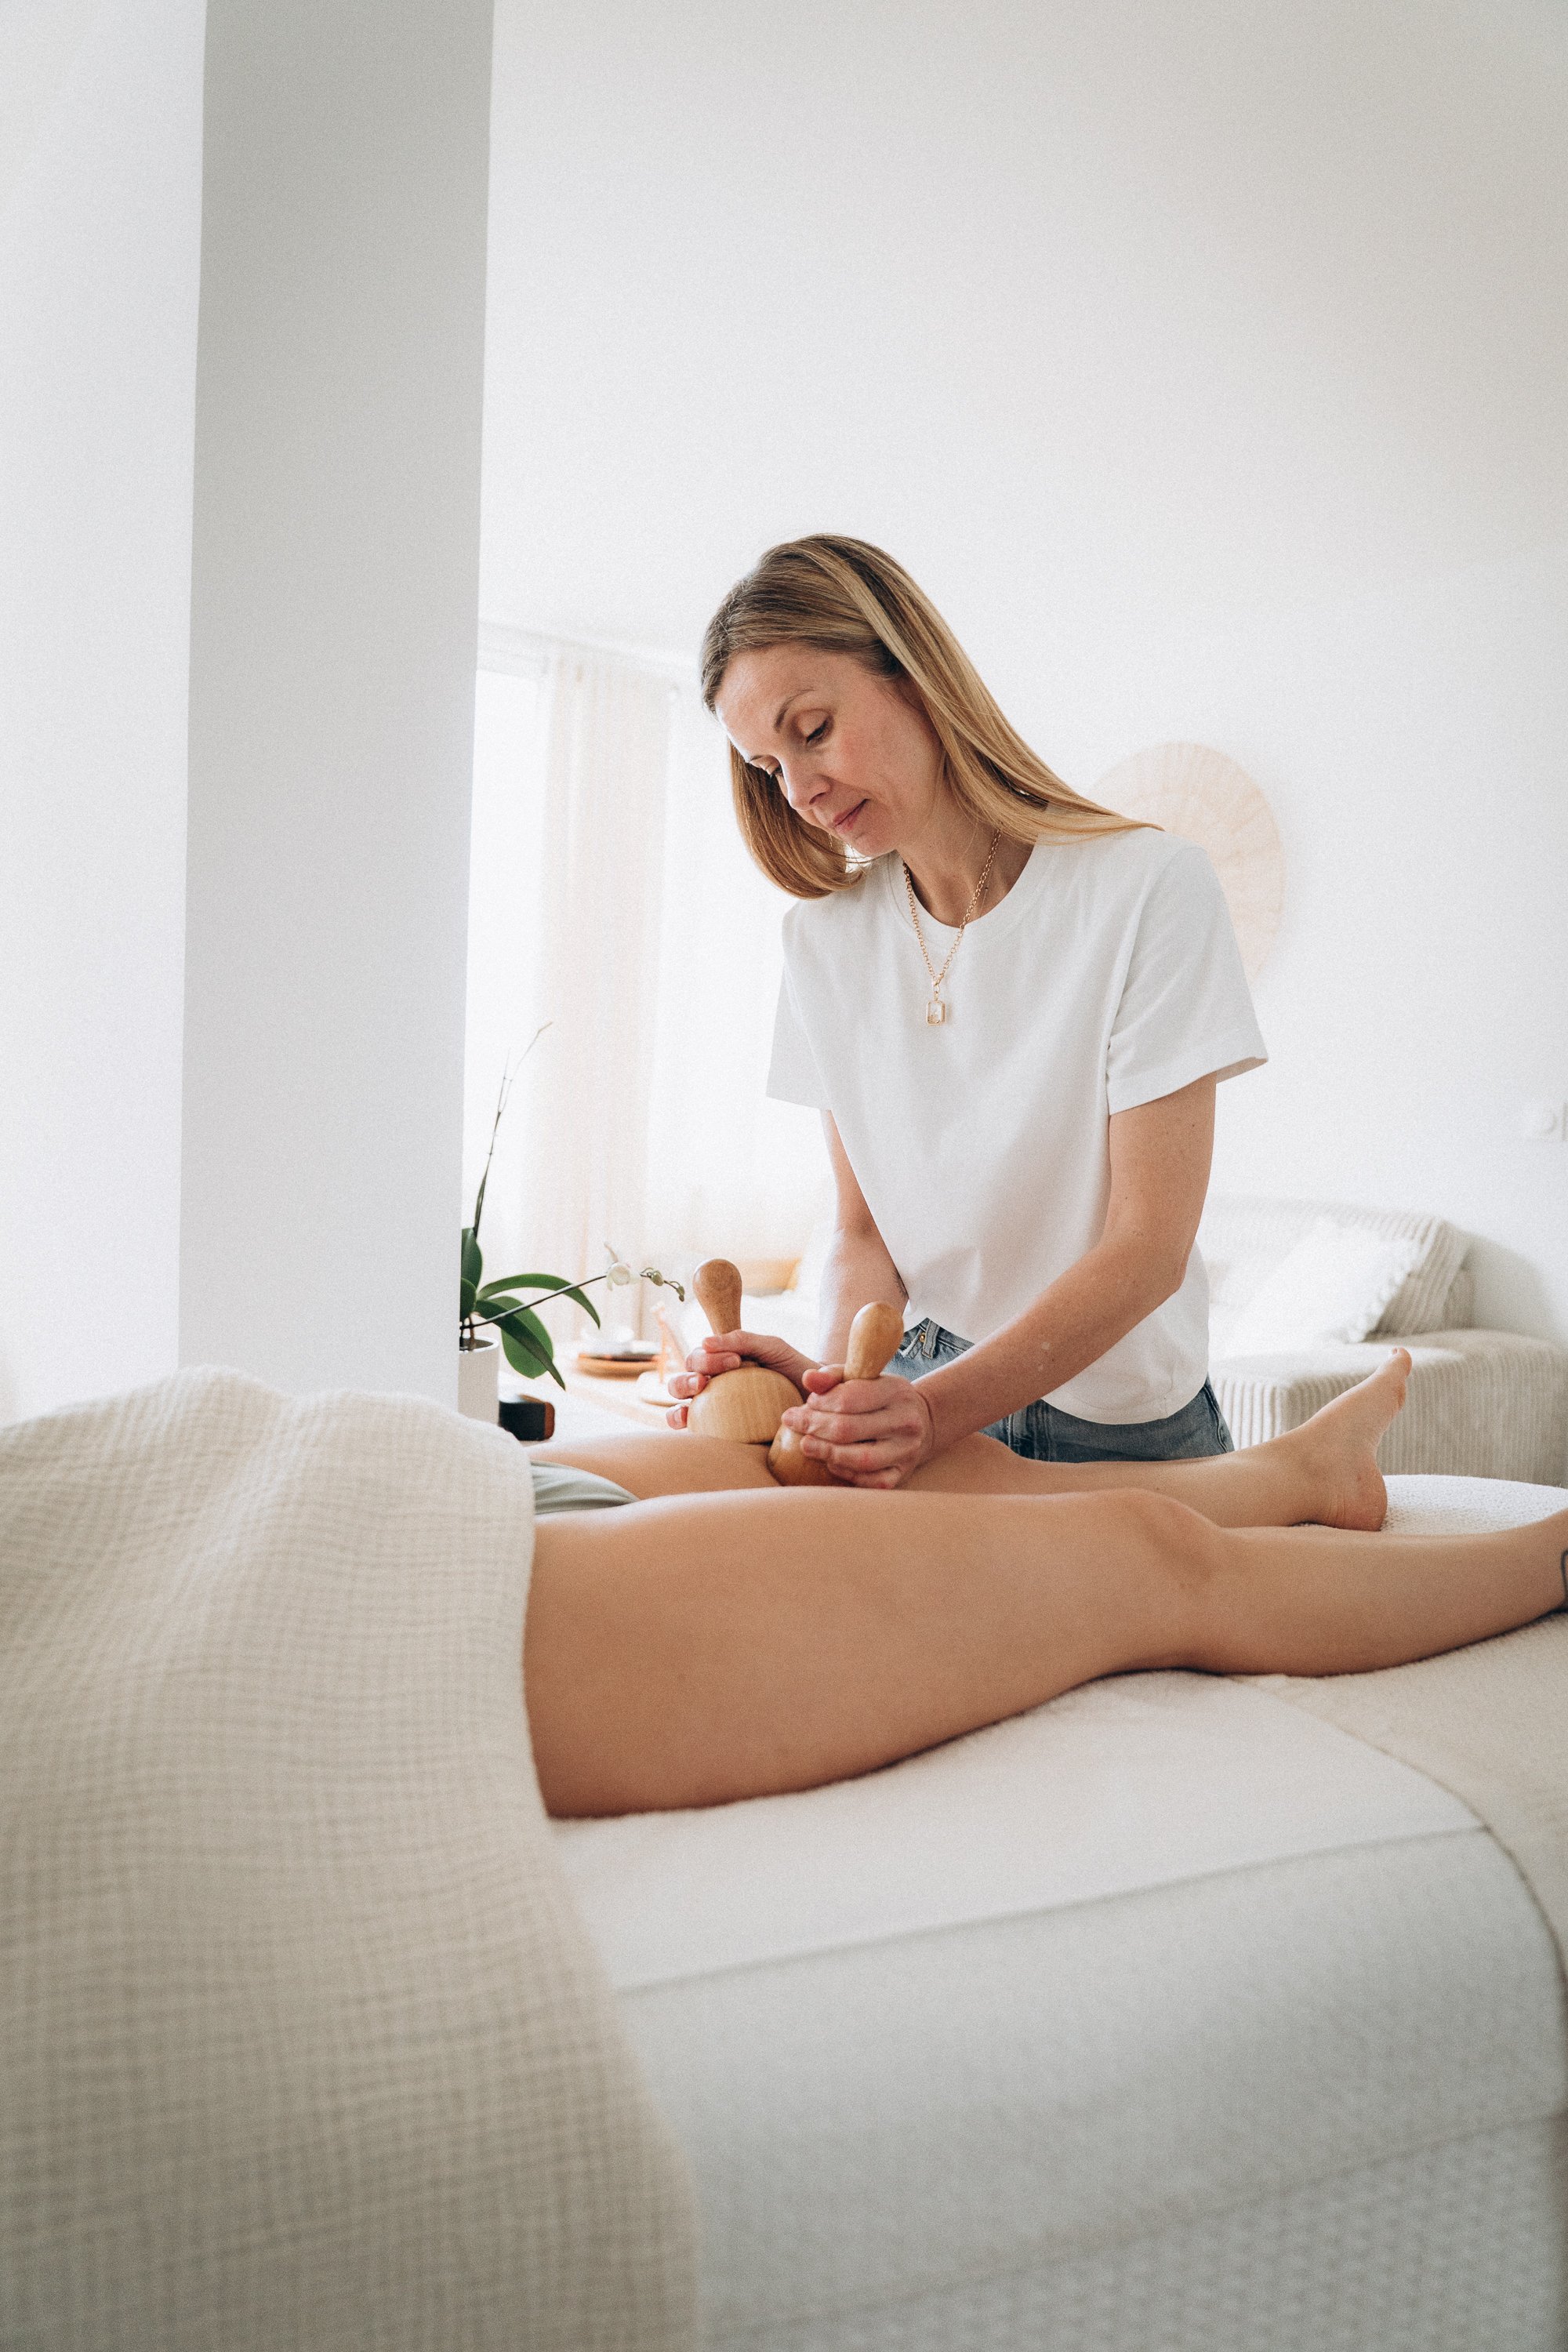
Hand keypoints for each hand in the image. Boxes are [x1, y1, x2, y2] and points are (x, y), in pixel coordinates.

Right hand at [665, 1330, 816, 1429]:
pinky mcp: (717, 1431)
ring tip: (697, 1390)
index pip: (701, 1357)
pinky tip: (687, 1420)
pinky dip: (679, 1420)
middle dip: (688, 1375)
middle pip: (684, 1377)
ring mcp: (712, 1410)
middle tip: (704, 1380)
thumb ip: (744, 1339)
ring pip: (679, 1400)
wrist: (818, 1399)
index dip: (709, 1357)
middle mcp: (713, 1386)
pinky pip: (691, 1428)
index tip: (736, 1360)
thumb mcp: (772, 1347)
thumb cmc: (793, 1370)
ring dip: (681, 1391)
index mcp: (722, 1364)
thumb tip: (706, 1341)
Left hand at [777, 1368, 936, 1488]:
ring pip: (859, 1459)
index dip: (820, 1402)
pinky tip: (831, 1462)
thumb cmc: (880, 1397)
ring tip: (806, 1445)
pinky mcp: (901, 1474)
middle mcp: (905, 1422)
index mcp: (896, 1391)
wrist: (922, 1421)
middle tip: (792, 1423)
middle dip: (814, 1427)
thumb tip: (807, 1379)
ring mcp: (906, 1451)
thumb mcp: (861, 1378)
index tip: (805, 1403)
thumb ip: (832, 1376)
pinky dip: (845, 1473)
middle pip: (849, 1429)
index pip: (849, 1398)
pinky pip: (869, 1481)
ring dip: (826, 1453)